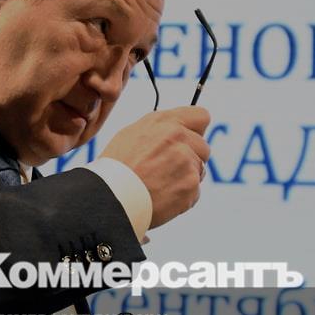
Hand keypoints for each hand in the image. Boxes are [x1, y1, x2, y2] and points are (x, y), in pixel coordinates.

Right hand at [100, 106, 211, 228]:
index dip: (196, 130)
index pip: (202, 117)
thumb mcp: (132, 133)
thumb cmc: (117, 167)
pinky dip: (183, 197)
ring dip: (186, 178)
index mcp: (165, 122)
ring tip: (161, 184)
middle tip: (168, 169)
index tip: (189, 140)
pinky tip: (162, 197)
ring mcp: (187, 161)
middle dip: (192, 157)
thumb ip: (161, 127)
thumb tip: (180, 128)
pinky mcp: (191, 185)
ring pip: (199, 170)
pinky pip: (195, 191)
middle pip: (204, 147)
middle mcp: (179, 137)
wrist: (110, 197)